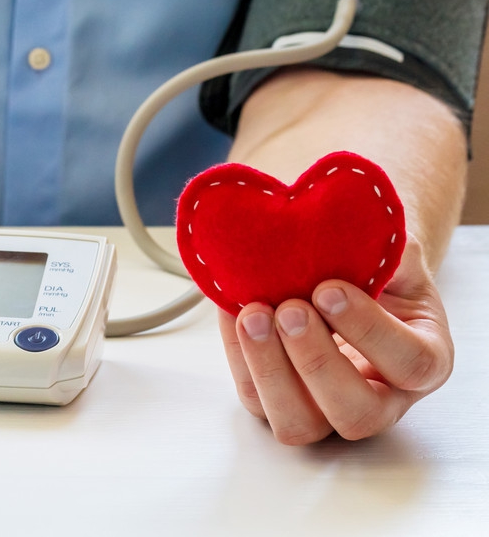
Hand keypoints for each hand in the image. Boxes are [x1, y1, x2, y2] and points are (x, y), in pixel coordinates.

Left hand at [218, 236, 452, 444]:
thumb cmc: (375, 273)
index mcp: (422, 360)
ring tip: (252, 315)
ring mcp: (326, 409)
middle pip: (354, 413)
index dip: (368, 330)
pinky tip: (232, 312)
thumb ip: (382, 249)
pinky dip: (238, 355)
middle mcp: (380, 398)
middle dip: (315, 361)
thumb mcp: (392, 255)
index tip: (330, 289)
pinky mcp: (282, 403)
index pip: (409, 364)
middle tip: (289, 309)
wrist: (346, 280)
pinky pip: (255, 398)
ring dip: (269, 369)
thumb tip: (343, 232)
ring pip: (298, 423)